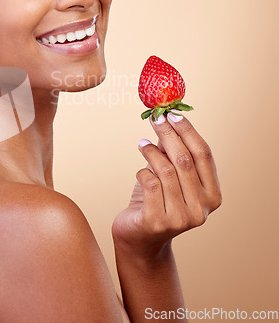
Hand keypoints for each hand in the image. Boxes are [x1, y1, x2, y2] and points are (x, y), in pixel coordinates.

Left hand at [112, 111, 221, 255]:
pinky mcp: (158, 221)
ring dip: (150, 151)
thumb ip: (173, 155)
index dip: (188, 131)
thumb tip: (167, 121)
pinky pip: (149, 182)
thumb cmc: (157, 202)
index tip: (173, 113)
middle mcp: (202, 208)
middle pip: (184, 159)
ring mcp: (181, 217)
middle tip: (155, 118)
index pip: (204, 155)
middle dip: (168, 134)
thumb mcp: (171, 177)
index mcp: (213, 195)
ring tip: (141, 143)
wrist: (140, 238)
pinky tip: (140, 171)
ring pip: (165, 169)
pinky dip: (142, 171)